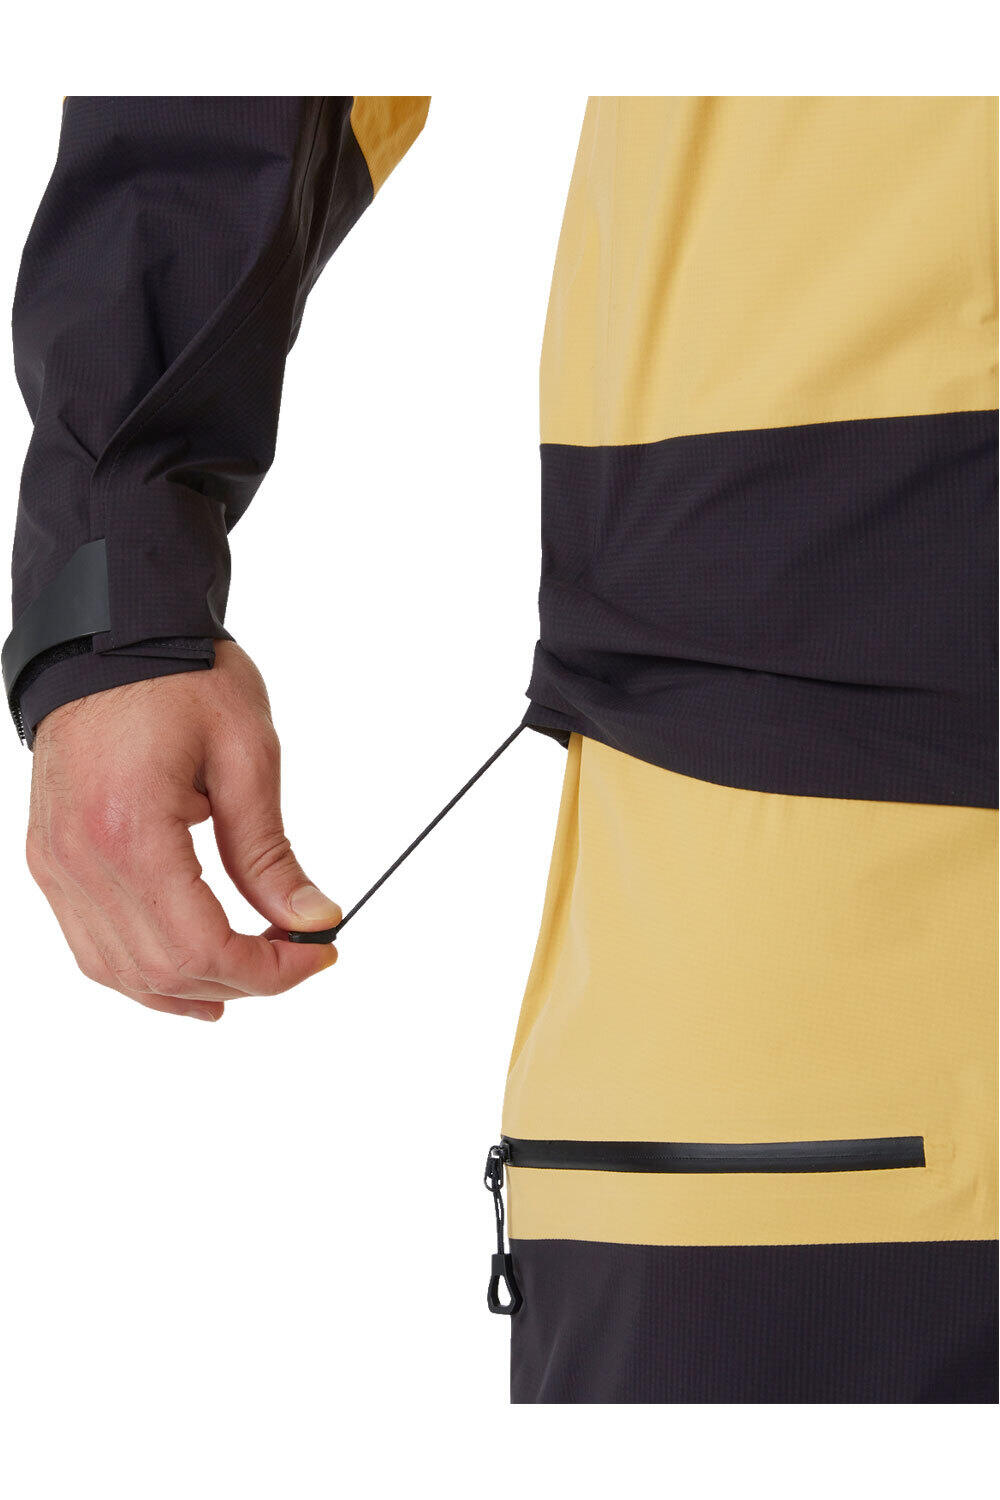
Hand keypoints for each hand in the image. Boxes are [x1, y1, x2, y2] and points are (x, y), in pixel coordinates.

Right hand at [25, 642, 340, 1020]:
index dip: (268, 970)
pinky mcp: (50, 859)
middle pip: (163, 970)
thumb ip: (271, 853)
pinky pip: (92, 945)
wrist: (109, 637)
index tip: (318, 955)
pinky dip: (143, 971)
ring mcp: (56, 863)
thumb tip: (311, 921)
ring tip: (249, 978)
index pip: (201, 946)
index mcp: (130, 830)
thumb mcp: (247, 756)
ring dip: (190, 988)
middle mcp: (79, 858)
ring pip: (120, 972)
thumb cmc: (178, 679)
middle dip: (241, 980)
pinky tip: (188, 971)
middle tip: (297, 958)